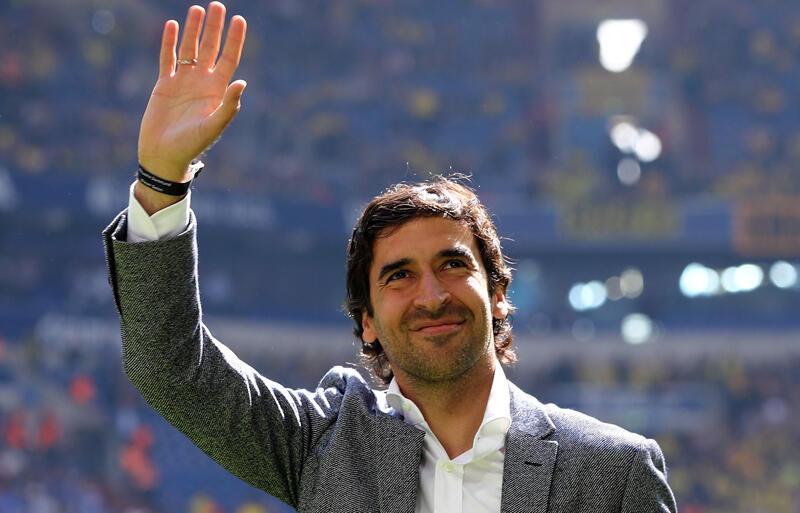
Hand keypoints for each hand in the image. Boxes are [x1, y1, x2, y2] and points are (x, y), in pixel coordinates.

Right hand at [138, 2, 246, 181]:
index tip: (239, 20)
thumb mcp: (213, 126)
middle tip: (218, 6)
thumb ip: (228, 106)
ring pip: (189, 49)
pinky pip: (167, 58)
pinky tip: (171, 25)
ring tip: (197, 9)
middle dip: (215, 28)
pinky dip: (168, 42)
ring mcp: (183, 82)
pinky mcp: (164, 84)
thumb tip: (242, 82)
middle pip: (211, 49)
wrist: (164, 155)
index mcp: (217, 91)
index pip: (229, 59)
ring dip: (193, 30)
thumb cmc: (191, 145)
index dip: (234, 40)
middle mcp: (202, 83)